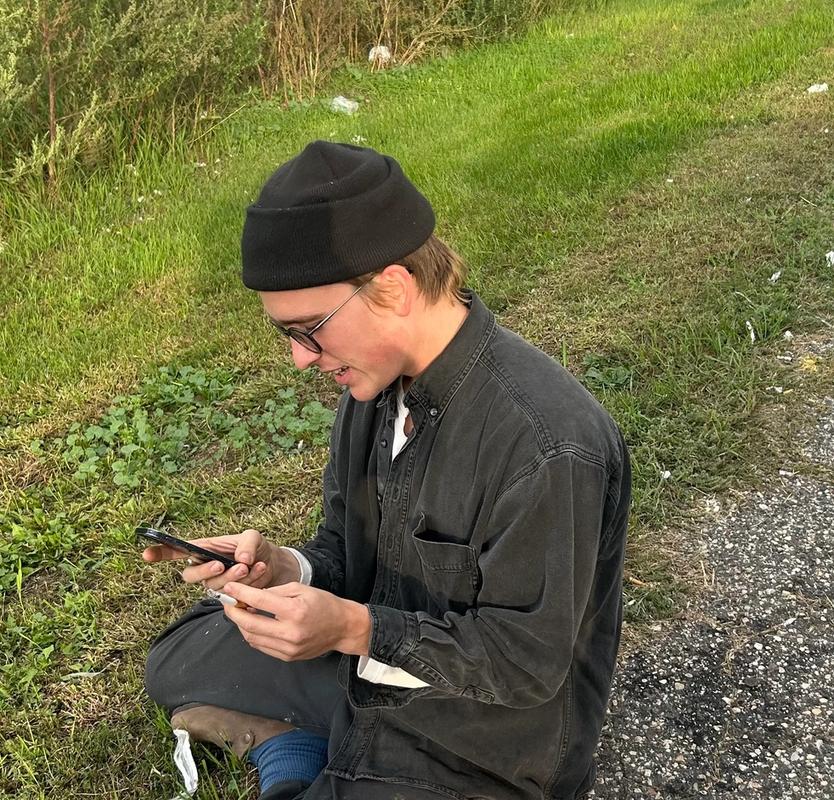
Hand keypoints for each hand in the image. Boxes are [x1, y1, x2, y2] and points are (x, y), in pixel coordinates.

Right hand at [141, 528, 300, 590]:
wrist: (276, 565)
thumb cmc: (258, 548)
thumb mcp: (254, 537)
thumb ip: (247, 543)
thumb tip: (241, 558)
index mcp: (204, 550)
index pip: (177, 551)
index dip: (161, 553)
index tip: (146, 555)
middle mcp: (205, 569)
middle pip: (190, 576)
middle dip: (205, 572)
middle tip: (222, 565)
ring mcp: (216, 585)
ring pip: (214, 586)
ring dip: (233, 577)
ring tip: (251, 566)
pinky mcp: (230, 597)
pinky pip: (232, 595)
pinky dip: (249, 583)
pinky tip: (259, 571)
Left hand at [221, 582, 371, 661]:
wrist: (342, 627)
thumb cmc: (323, 604)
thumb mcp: (301, 589)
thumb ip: (274, 592)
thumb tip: (251, 596)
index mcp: (295, 611)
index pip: (259, 601)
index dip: (240, 593)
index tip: (229, 588)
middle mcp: (290, 632)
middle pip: (250, 624)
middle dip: (233, 612)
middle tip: (228, 602)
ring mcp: (288, 648)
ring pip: (252, 638)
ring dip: (241, 625)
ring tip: (240, 612)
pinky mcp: (288, 657)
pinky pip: (262, 646)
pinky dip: (253, 635)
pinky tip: (252, 624)